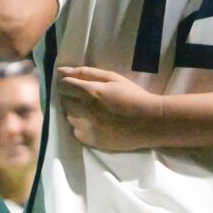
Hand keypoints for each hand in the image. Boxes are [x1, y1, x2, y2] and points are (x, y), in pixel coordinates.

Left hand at [55, 65, 169, 151]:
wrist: (150, 121)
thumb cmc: (133, 95)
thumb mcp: (112, 77)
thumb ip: (85, 73)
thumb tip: (62, 71)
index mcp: (90, 92)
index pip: (63, 86)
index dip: (66, 83)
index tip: (74, 84)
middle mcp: (85, 110)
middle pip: (64, 101)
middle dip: (70, 96)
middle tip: (85, 96)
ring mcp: (87, 127)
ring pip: (68, 117)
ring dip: (74, 111)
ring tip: (90, 110)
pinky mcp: (91, 141)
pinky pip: (76, 132)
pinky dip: (80, 126)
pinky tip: (93, 123)